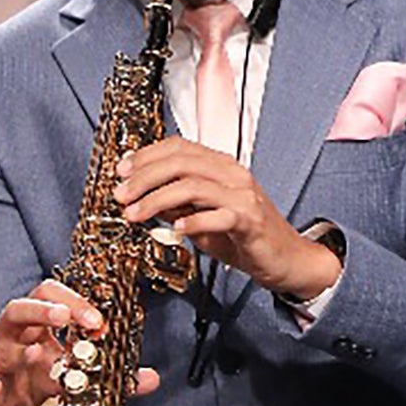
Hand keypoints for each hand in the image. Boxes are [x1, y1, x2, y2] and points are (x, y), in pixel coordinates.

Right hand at [0, 288, 159, 405]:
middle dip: (42, 310)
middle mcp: (12, 336)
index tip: (99, 322)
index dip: (72, 302)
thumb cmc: (40, 383)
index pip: (49, 295)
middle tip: (66, 318)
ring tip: (39, 353)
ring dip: (18, 349)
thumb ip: (112, 377)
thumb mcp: (76, 378)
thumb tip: (152, 378)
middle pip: (18, 309)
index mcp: (37, 326)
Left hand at [115, 137, 342, 301]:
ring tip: (135, 215)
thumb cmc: (243, 236)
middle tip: (120, 195)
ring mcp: (243, 195)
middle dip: (144, 177)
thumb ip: (176, 205)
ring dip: (157, 200)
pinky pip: (218, 216)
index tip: (121, 171)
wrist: (285, 258)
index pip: (179, 147)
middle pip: (181, 162)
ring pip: (192, 185)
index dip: (146, 155)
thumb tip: (143, 197)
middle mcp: (232, 174)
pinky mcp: (250, 221)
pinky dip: (193, 221)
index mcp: (220, 166)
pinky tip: (175, 230)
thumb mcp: (202, 217)